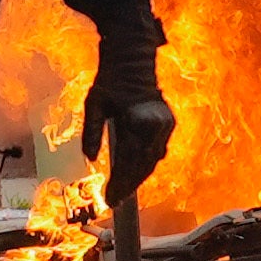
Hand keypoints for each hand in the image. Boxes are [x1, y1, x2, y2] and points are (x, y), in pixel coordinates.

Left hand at [81, 46, 174, 204]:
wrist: (133, 60)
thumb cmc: (110, 81)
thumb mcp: (94, 104)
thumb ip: (92, 133)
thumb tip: (91, 159)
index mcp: (136, 121)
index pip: (127, 161)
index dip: (118, 183)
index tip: (109, 199)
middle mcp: (155, 125)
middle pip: (142, 166)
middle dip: (128, 185)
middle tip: (114, 201)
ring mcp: (165, 125)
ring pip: (152, 161)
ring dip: (138, 178)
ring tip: (123, 192)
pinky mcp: (169, 124)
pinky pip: (158, 152)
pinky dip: (146, 164)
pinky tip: (135, 174)